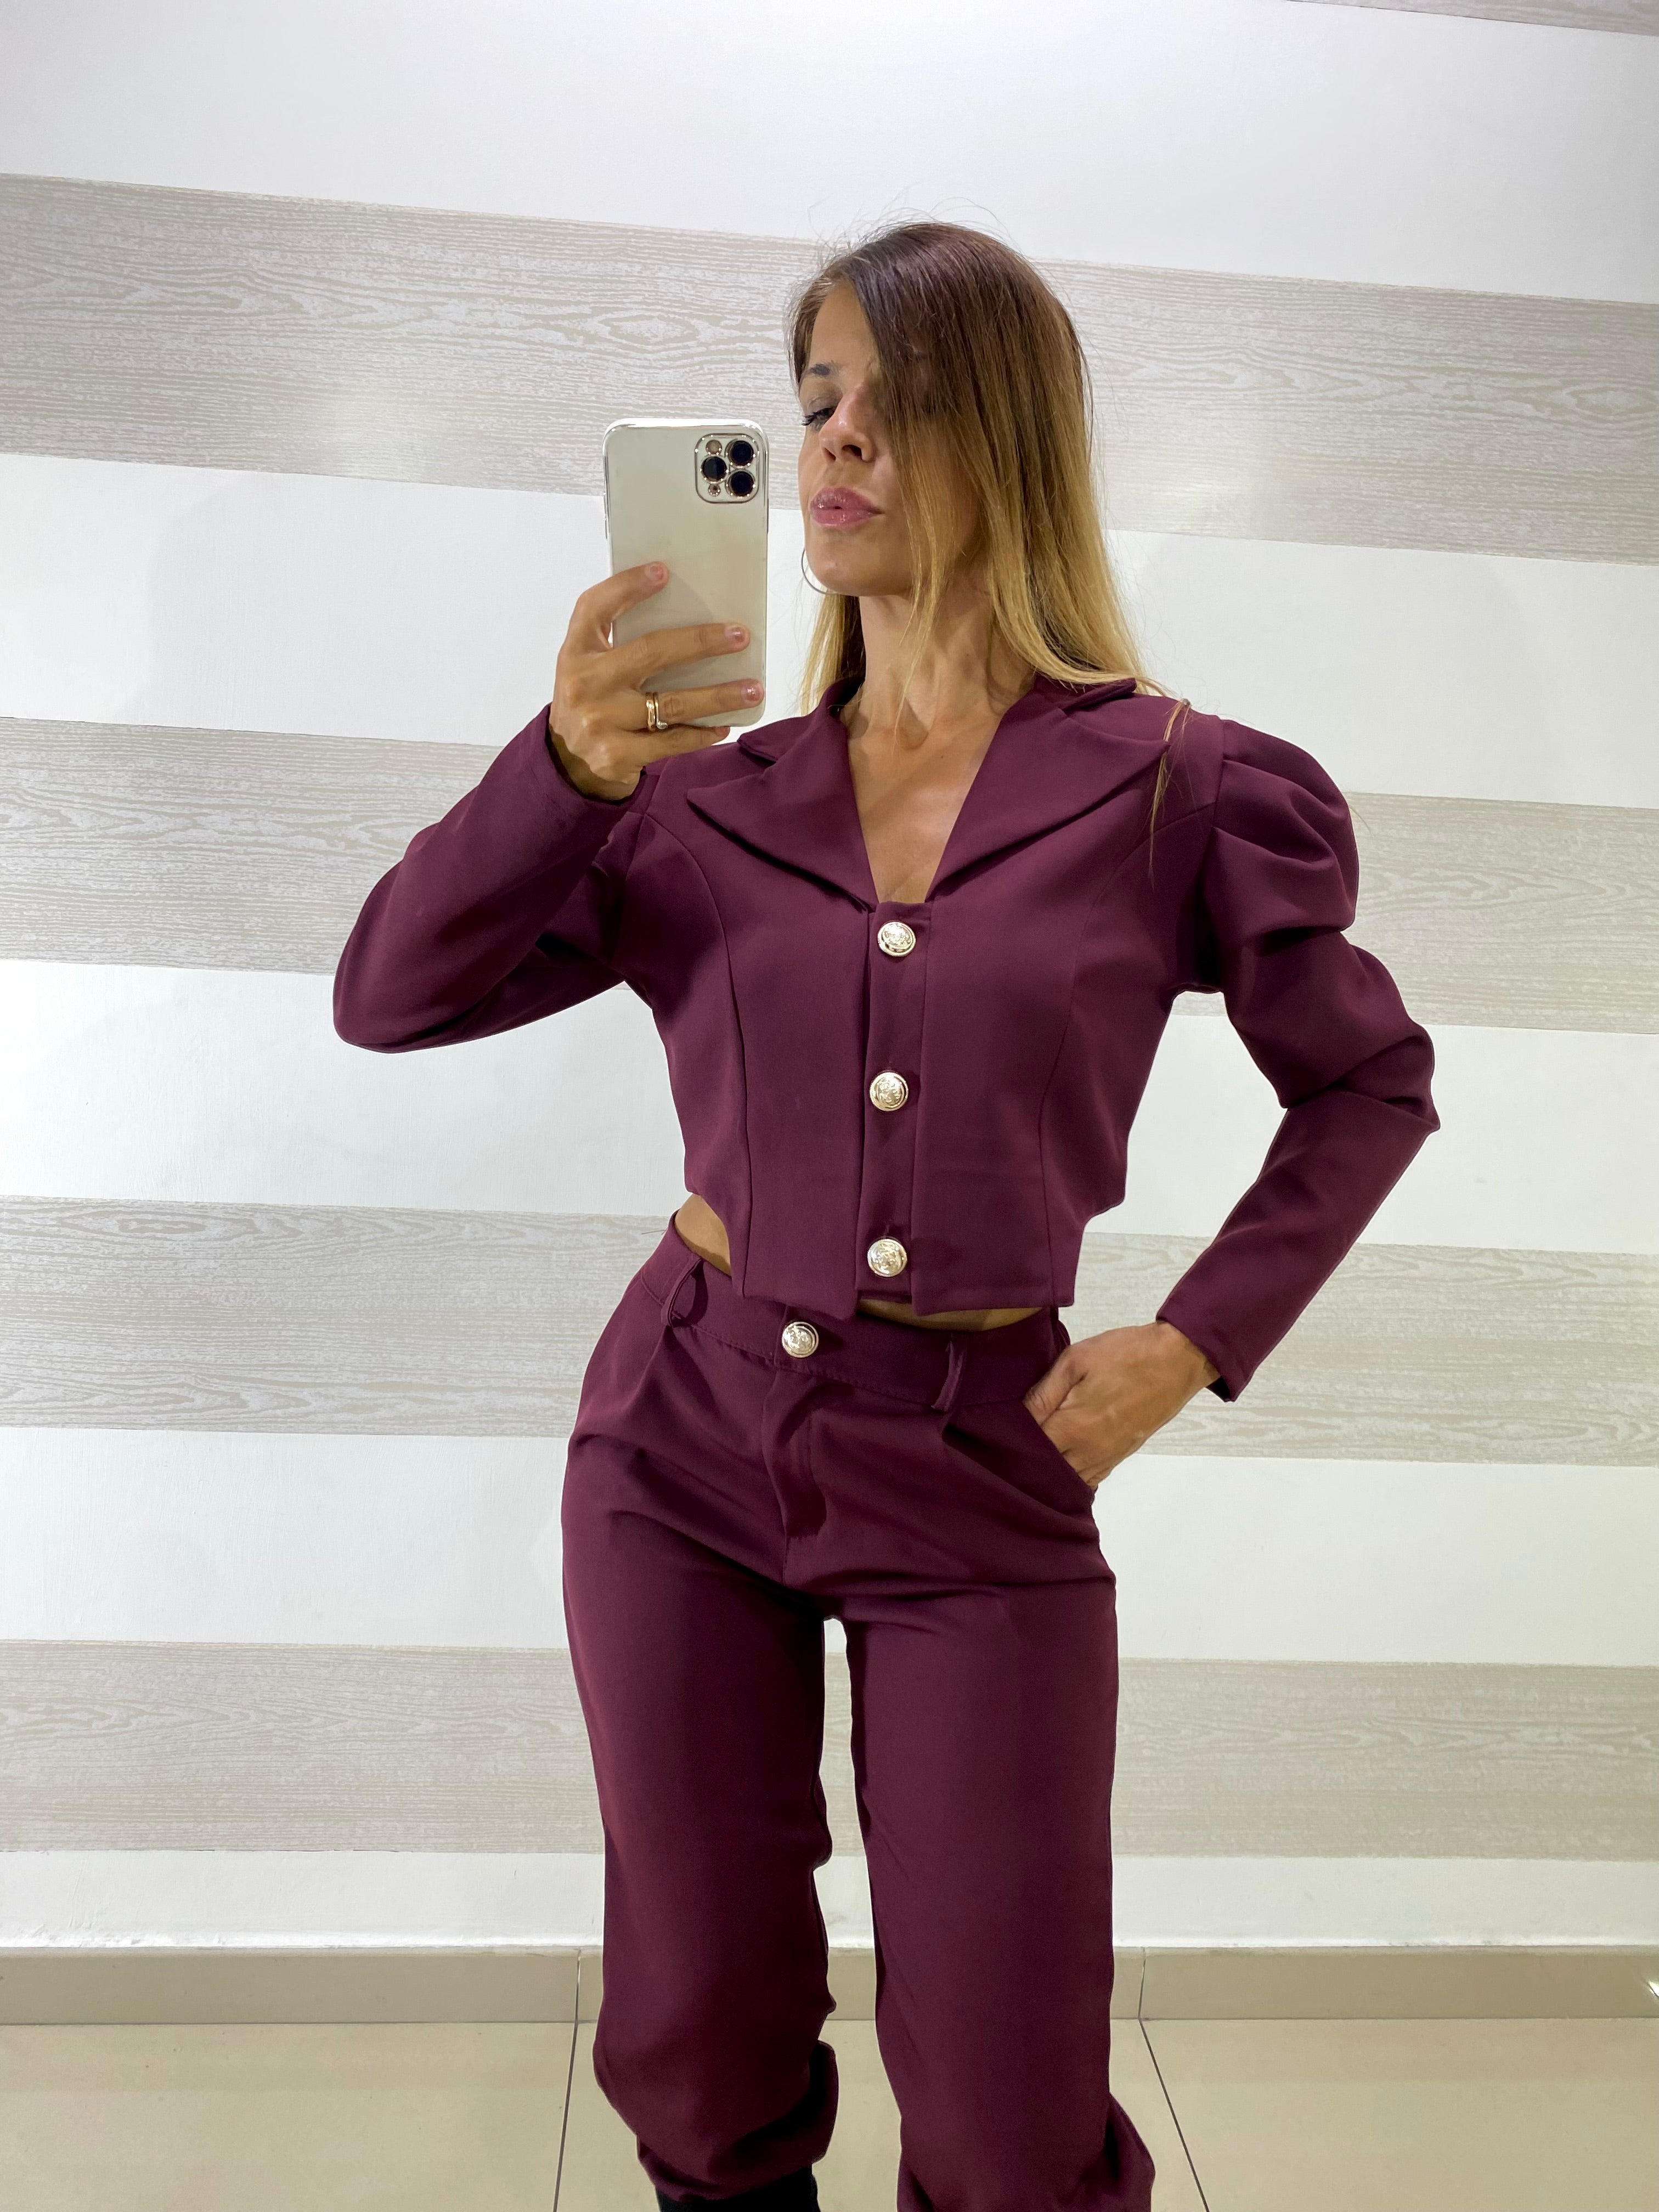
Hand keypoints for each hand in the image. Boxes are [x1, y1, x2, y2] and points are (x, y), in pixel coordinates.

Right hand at [549, 563, 764, 799]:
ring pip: (672, 703)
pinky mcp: (616, 755)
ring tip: (753, 688)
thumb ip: (620, 640)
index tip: (664, 571)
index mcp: (576, 650)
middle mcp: (584, 683)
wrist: (567, 760)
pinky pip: (672, 740)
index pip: (596, 607)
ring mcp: (599, 721)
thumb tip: (688, 614)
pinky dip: (702, 732)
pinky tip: (724, 725)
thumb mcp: (590, 664)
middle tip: (739, 636)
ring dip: (719, 696)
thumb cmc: (591, 700)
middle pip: (650, 652)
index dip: (627, 587)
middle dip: (701, 642)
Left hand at [1022, 1322, 1219, 1490]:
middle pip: (1046, 1472)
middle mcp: (1089, 1451)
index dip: (1010, 1444)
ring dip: (1049, 1473)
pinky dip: (1073, 1476)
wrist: (1176, 1361)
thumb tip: (1017, 1416)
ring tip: (1030, 1458)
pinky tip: (1060, 1465)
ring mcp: (1107, 1457)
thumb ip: (1044, 1392)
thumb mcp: (1076, 1361)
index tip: (995, 1437)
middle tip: (1008, 1449)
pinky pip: (1090, 1479)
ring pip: (1068, 1481)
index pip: (1029, 1450)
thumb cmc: (1125, 1355)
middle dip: (1026, 1463)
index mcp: (1073, 1427)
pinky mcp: (1121, 1456)